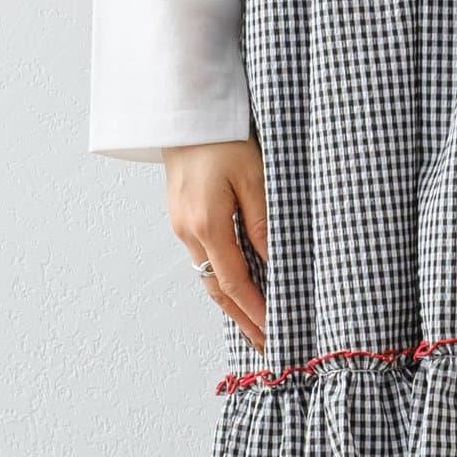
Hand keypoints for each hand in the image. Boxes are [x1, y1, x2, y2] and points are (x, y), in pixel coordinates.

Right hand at [162, 139, 267, 355]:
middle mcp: (189, 232)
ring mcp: (181, 225)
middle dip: (242, 319)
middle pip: (216, 289)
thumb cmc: (223, 137)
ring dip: (231, 301)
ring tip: (255, 322)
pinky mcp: (181, 216)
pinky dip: (221, 277)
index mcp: (207, 225)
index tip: (275, 332)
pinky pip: (203, 257)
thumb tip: (274, 262)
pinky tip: (237, 283)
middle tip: (266, 344)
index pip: (234, 283)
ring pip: (207, 275)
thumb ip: (263, 221)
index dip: (255, 311)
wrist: (185, 113)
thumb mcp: (253, 176)